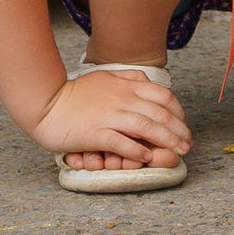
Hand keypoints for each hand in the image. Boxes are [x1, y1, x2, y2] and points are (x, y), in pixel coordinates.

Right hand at [29, 70, 192, 168]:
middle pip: (160, 114)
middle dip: (179, 130)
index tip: (184, 125)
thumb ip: (127, 78)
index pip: (163, 96)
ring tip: (178, 152)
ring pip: (147, 127)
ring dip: (167, 141)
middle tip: (188, 144)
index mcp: (126, 85)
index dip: (178, 112)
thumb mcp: (105, 76)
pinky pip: (122, 143)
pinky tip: (147, 157)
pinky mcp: (95, 132)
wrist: (45, 103)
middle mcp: (122, 98)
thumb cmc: (74, 94)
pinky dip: (137, 151)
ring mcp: (109, 115)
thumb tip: (147, 82)